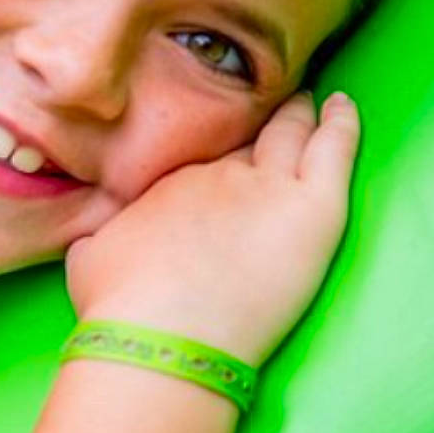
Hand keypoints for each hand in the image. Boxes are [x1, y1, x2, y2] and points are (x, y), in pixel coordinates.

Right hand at [65, 91, 359, 367]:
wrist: (157, 332)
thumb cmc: (118, 307)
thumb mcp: (89, 258)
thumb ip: (98, 240)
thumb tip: (93, 243)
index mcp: (170, 182)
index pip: (205, 153)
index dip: (217, 143)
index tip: (222, 137)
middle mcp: (217, 172)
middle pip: (246, 132)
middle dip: (258, 115)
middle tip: (271, 103)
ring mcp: (266, 184)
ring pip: (290, 132)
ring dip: (300, 113)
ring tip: (309, 100)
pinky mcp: (310, 207)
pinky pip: (333, 146)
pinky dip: (342, 122)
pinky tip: (344, 105)